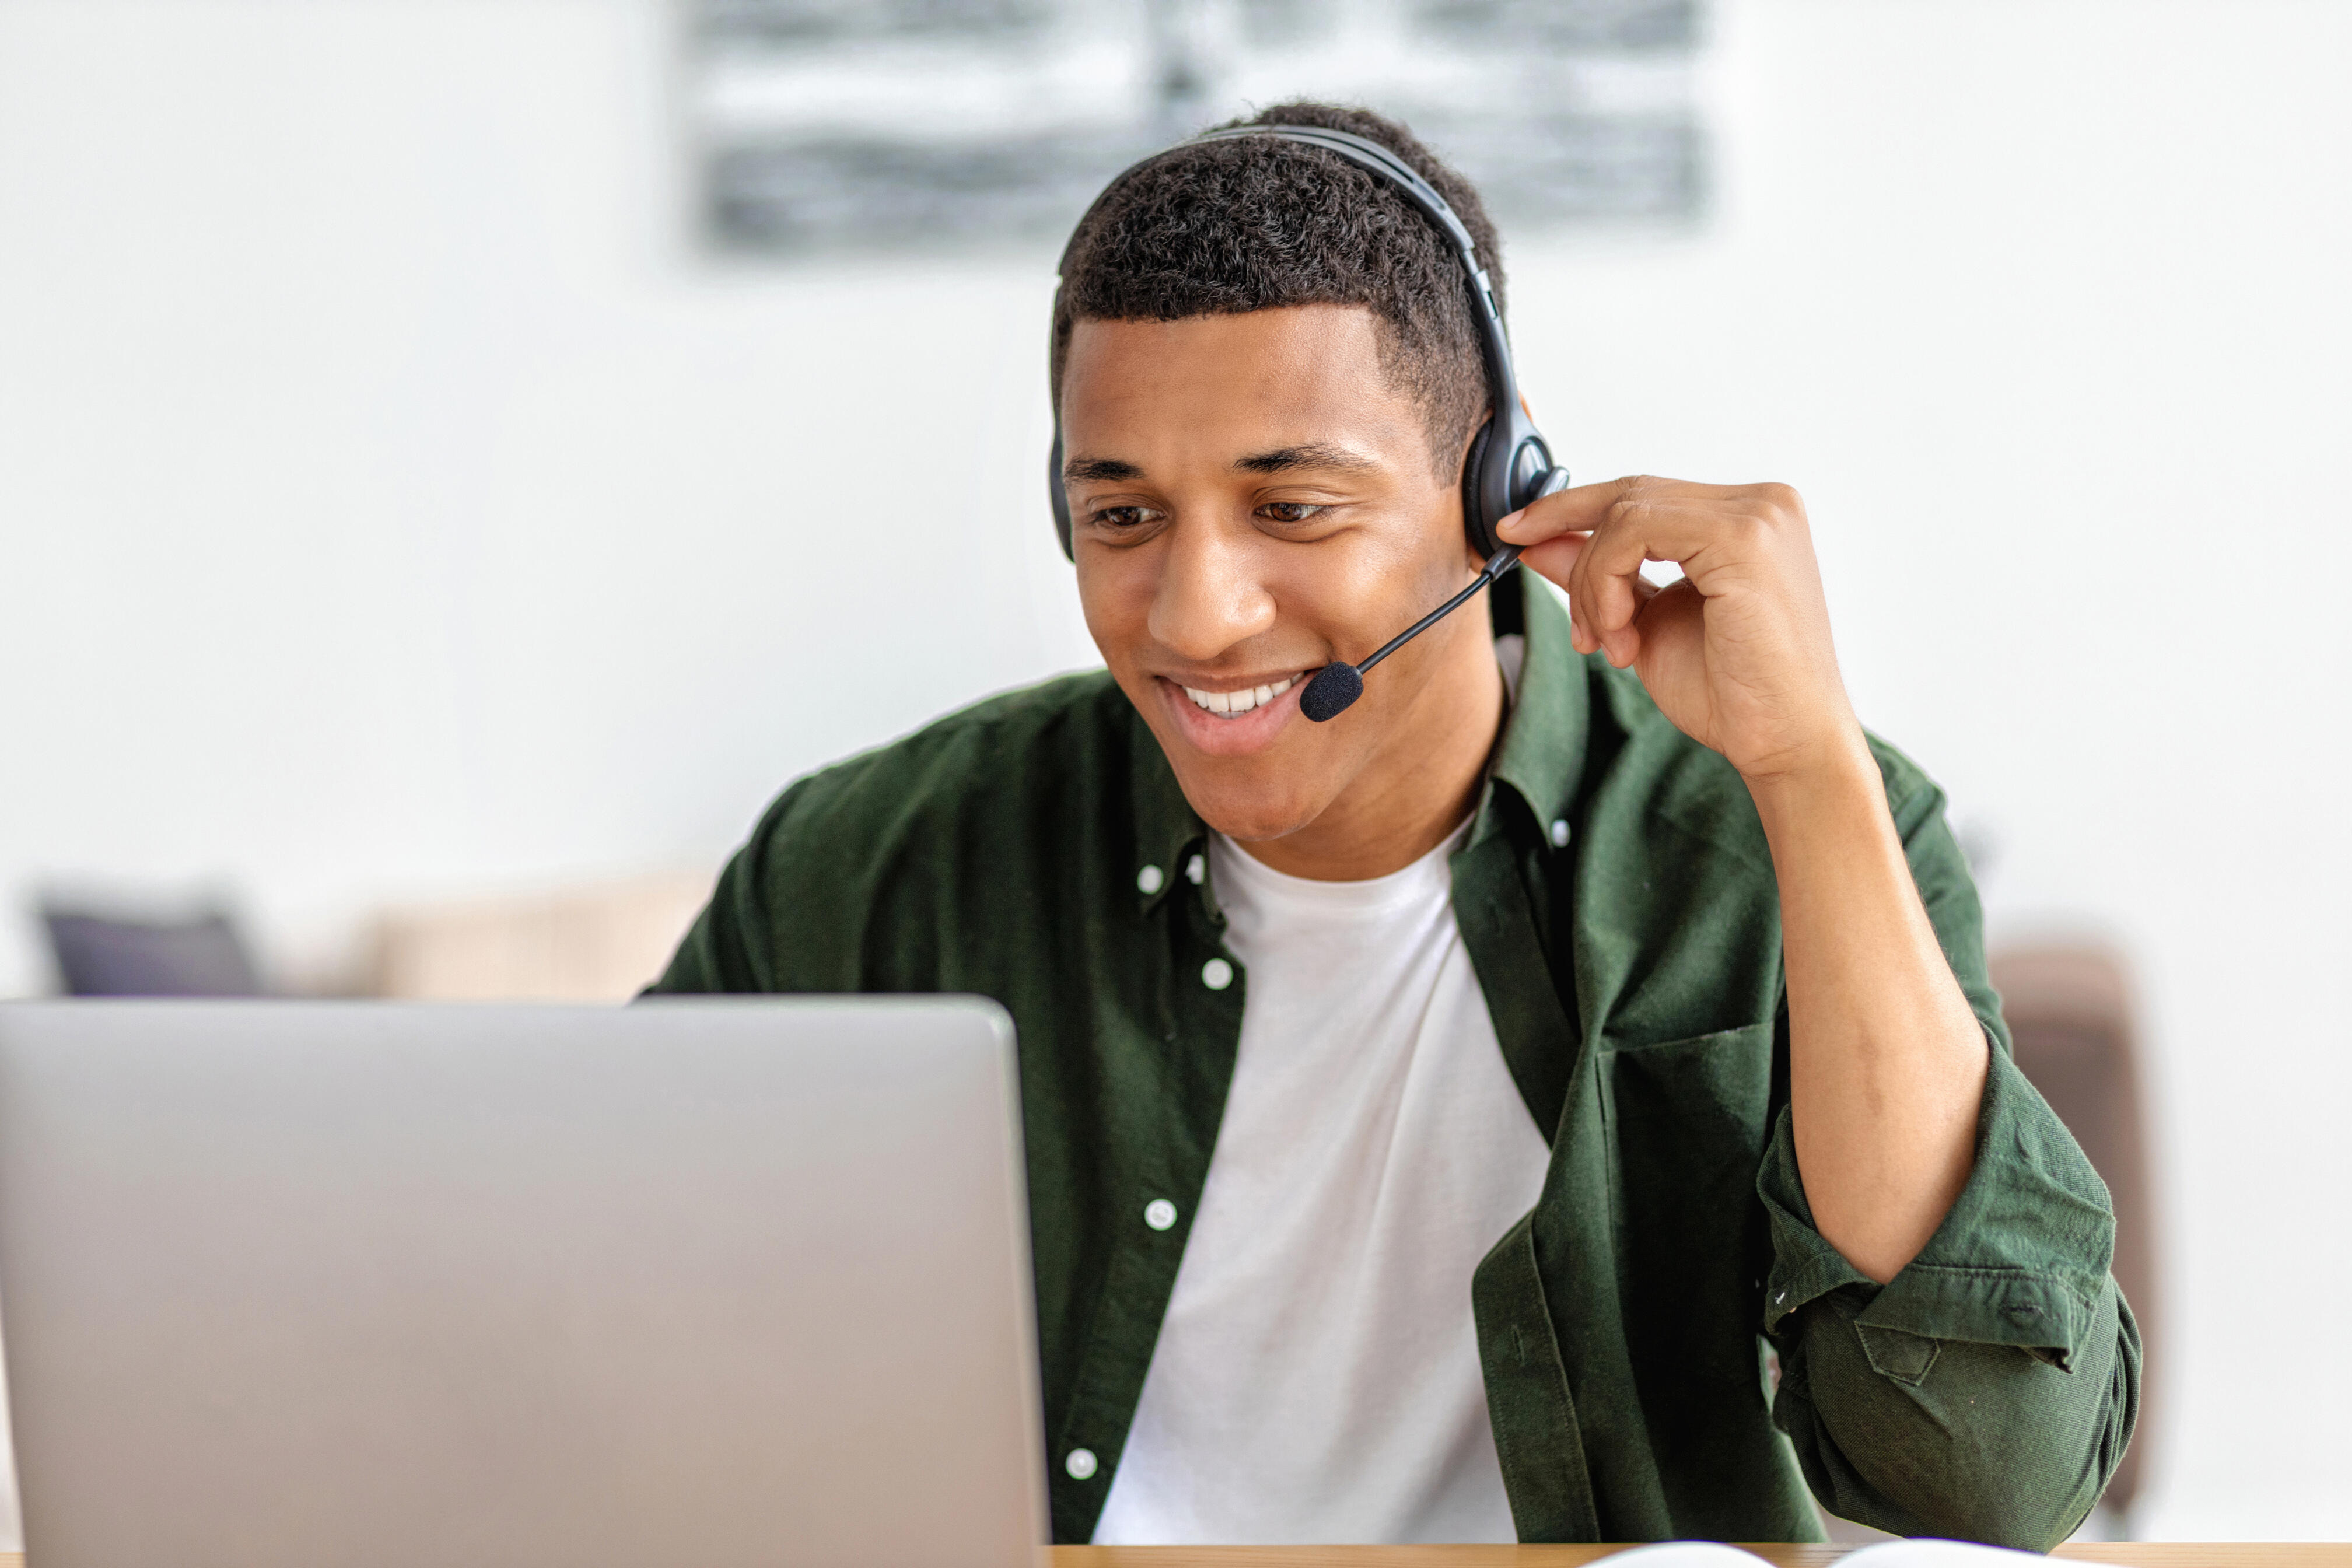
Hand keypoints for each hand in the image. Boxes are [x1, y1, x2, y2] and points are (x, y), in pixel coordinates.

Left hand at [1497, 476, 1858, 784]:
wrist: (1784, 744)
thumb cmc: (1731, 693)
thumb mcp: (1642, 622)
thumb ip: (1597, 575)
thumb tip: (1535, 541)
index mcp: (1747, 518)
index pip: (1643, 494)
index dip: (1571, 508)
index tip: (1516, 533)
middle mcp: (1762, 503)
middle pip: (1629, 495)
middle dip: (1573, 550)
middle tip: (1553, 602)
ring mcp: (1758, 514)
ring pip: (1625, 514)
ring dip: (1593, 583)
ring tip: (1606, 642)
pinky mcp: (1744, 538)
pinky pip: (1635, 531)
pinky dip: (1606, 583)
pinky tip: (1620, 635)